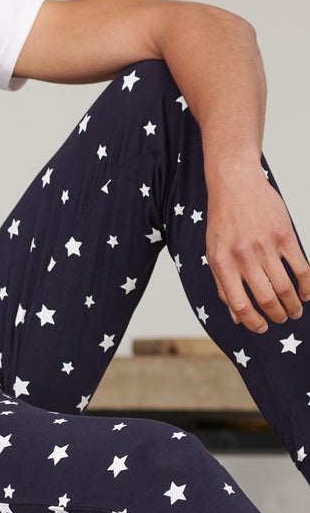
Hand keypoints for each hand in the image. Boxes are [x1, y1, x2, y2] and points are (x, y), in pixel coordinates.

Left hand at [206, 178, 309, 331]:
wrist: (235, 184)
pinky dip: (306, 284)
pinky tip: (306, 294)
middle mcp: (243, 256)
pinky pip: (300, 266)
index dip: (251, 321)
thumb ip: (222, 284)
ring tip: (294, 311)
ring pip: (285, 286)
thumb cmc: (222, 221)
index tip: (260, 328)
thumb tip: (236, 315)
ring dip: (292, 304)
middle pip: (265, 297)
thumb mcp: (213, 252)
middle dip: (276, 315)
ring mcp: (266, 245)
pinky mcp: (285, 235)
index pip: (238, 303)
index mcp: (221, 262)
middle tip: (282, 320)